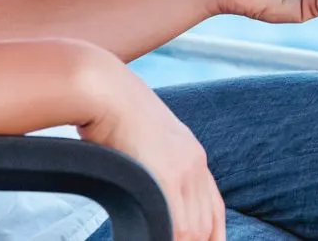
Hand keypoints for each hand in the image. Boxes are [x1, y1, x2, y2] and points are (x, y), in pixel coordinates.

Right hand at [77, 54, 223, 240]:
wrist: (103, 91)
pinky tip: (154, 237)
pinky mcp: (167, 178)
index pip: (214, 207)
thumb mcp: (141, 138)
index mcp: (191, 154)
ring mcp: (184, 171)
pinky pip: (177, 226)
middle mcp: (195, 164)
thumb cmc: (110, 111)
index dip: (210, 234)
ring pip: (194, 229)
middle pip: (207, 223)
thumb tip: (141, 182)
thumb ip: (151, 164)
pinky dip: (169, 238)